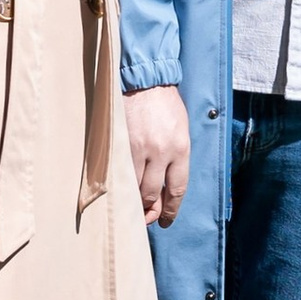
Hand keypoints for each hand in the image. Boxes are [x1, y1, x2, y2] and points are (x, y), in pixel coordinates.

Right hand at [122, 83, 191, 227]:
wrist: (146, 80)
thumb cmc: (165, 104)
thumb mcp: (181, 130)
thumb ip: (176, 156)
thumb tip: (166, 185)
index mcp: (181, 148)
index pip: (177, 189)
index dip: (171, 210)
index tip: (166, 220)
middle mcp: (161, 151)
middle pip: (153, 194)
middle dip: (150, 211)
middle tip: (147, 217)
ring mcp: (138, 148)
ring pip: (134, 187)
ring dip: (133, 201)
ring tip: (132, 208)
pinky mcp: (120, 143)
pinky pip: (119, 173)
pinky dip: (120, 185)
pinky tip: (120, 190)